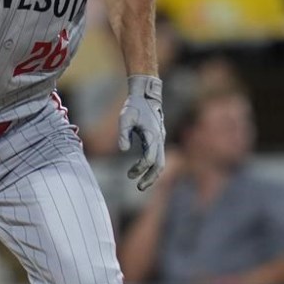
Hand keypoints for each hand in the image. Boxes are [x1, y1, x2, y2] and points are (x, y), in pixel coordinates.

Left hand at [118, 75, 165, 190]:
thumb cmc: (134, 106)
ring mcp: (159, 140)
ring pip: (160, 162)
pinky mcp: (156, 139)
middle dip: (151, 178)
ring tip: (141, 185)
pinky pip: (157, 157)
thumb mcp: (125, 117)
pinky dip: (151, 166)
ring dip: (152, 174)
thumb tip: (123, 149)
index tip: (129, 175)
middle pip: (160, 164)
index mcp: (153, 135)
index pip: (150, 158)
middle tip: (139, 188)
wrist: (146, 95)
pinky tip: (140, 171)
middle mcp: (159, 139)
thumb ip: (123, 133)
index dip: (140, 168)